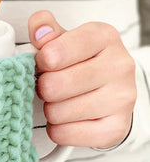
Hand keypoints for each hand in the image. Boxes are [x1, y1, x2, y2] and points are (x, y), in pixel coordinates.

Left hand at [28, 10, 135, 148]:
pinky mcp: (117, 128)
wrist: (109, 89)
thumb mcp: (63, 38)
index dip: (41, 60)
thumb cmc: (79, 61)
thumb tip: (39, 27)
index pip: (55, 51)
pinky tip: (66, 118)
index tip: (44, 62)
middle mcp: (119, 65)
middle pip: (54, 84)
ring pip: (58, 111)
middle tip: (48, 85)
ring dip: (50, 108)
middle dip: (43, 87)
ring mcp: (122, 98)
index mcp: (104, 36)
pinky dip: (57, 129)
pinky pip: (65, 134)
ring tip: (59, 100)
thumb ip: (45, 29)